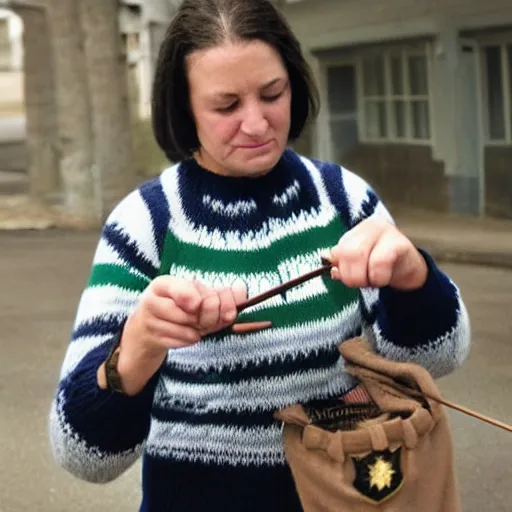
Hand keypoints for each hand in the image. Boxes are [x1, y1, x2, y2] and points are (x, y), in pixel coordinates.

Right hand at [110, 277, 245, 394]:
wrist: (148, 328)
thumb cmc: (178, 308)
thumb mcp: (196, 294)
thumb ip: (221, 292)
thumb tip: (242, 289)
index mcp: (165, 283)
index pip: (190, 291)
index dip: (208, 301)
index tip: (209, 303)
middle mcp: (153, 299)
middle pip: (195, 312)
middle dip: (209, 318)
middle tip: (206, 317)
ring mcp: (151, 321)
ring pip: (190, 329)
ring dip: (200, 330)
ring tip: (195, 325)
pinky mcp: (153, 338)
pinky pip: (184, 341)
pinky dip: (191, 340)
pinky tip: (186, 334)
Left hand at [325, 217, 427, 289]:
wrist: (411, 270)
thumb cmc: (380, 268)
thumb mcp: (357, 266)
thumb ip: (342, 265)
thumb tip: (330, 265)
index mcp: (355, 232)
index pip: (337, 251)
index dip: (339, 269)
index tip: (345, 277)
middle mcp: (369, 226)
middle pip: (346, 252)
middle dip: (350, 276)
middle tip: (360, 283)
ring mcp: (386, 231)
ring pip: (359, 255)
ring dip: (363, 278)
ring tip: (372, 281)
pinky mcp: (400, 243)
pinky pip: (380, 263)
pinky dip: (378, 278)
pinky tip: (382, 279)